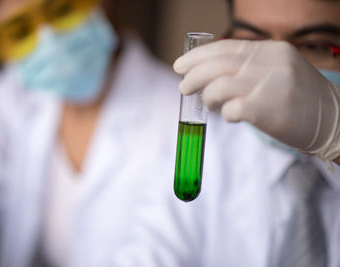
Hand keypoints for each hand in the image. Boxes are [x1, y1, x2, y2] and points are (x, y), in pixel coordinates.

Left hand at [173, 39, 339, 160]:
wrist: (335, 121)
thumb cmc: (298, 98)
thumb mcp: (279, 70)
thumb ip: (250, 66)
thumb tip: (209, 72)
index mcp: (273, 51)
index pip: (226, 47)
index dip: (198, 56)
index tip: (180, 65)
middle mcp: (272, 64)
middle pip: (218, 65)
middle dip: (193, 76)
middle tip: (183, 87)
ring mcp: (271, 86)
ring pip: (219, 86)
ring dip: (208, 97)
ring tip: (211, 106)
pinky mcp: (269, 111)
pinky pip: (232, 109)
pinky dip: (225, 113)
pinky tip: (230, 116)